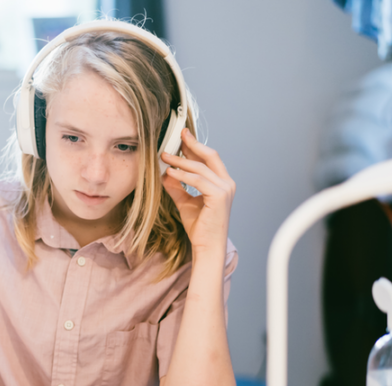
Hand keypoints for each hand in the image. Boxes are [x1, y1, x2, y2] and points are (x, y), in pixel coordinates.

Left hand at [161, 129, 234, 255]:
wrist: (207, 246)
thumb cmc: (200, 227)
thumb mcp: (185, 202)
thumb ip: (177, 187)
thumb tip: (165, 173)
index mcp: (222, 183)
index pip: (209, 159)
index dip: (195, 147)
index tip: (182, 137)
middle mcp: (227, 183)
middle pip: (210, 156)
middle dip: (193, 144)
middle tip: (178, 134)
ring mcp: (225, 189)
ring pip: (201, 168)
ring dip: (181, 161)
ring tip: (164, 156)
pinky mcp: (219, 196)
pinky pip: (198, 180)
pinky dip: (182, 175)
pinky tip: (170, 172)